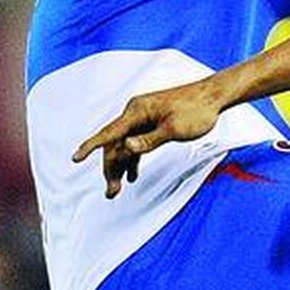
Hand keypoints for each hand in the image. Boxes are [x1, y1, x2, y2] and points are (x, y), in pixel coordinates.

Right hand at [72, 80, 222, 198]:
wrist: (214, 96)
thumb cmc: (197, 110)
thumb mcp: (175, 129)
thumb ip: (150, 140)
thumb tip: (127, 147)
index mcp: (138, 111)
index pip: (109, 132)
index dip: (91, 146)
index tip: (75, 159)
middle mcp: (136, 113)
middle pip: (115, 143)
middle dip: (110, 168)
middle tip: (111, 192)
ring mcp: (144, 118)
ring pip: (125, 145)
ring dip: (121, 166)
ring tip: (116, 189)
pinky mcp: (153, 123)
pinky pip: (137, 142)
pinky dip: (134, 158)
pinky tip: (133, 175)